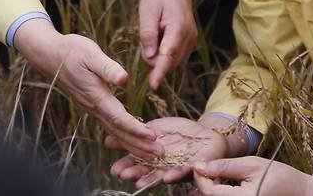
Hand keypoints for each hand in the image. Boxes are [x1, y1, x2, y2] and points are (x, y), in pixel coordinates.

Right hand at [14, 18, 160, 157]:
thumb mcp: (91, 54)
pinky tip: (134, 140)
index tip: (152, 137)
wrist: (49, 55)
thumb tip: (124, 79)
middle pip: (119, 131)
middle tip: (160, 154)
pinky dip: (124, 136)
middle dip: (139, 145)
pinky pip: (111, 126)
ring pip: (115, 131)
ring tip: (151, 154)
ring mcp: (92, 108)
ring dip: (133, 144)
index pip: (119, 118)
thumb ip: (108, 68)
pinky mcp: (93, 105)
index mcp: (96, 96)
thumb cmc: (71, 51)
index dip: (136, 129)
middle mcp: (94, 106)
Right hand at [108, 117, 227, 188]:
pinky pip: (184, 172)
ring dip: (151, 180)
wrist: (205, 134)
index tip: (114, 169)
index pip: (136, 163)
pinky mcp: (193, 168)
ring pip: (162, 176)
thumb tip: (108, 138)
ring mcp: (176, 169)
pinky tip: (167, 177)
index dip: (126, 166)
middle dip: (135, 174)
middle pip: (147, 172)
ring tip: (140, 182)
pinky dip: (175, 175)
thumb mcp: (154, 130)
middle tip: (123, 175)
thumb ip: (135, 135)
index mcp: (152, 158)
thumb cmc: (178, 133)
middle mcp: (162, 167)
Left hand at [139, 0, 197, 89]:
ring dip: (159, 56)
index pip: (168, 55)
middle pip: (170, 61)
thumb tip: (150, 58)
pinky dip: (164, 52)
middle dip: (155, 60)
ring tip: (154, 33)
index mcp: (178, 28)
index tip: (153, 85)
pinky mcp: (189, 41)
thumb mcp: (147, 11)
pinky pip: (175, 55)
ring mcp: (191, 40)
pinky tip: (160, 36)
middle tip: (146, 39)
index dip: (160, 72)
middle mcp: (188, 37)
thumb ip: (148, 35)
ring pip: (172, 60)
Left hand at [193, 157, 312, 195]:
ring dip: (212, 189)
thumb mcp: (252, 164)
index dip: (200, 177)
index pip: (209, 191)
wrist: (299, 192)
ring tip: (219, 175)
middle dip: (206, 182)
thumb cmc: (279, 176)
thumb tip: (199, 166)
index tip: (200, 164)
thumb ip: (224, 166)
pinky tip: (226, 185)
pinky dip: (220, 194)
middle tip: (210, 167)